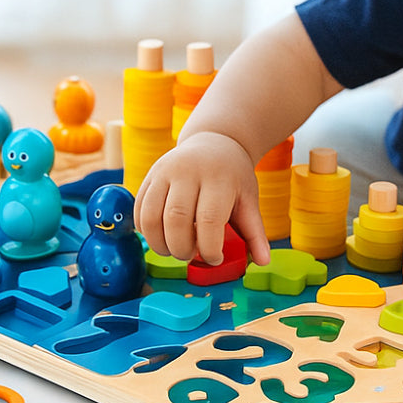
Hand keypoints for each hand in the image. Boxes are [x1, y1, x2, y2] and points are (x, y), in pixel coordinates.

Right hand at [134, 131, 270, 267]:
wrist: (215, 141)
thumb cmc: (233, 176)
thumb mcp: (249, 199)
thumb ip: (254, 232)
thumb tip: (264, 262)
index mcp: (218, 177)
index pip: (209, 220)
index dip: (209, 248)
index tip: (214, 258)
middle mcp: (188, 171)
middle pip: (176, 219)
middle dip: (181, 248)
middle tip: (191, 255)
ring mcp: (165, 171)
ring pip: (151, 217)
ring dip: (159, 244)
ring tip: (174, 250)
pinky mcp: (149, 176)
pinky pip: (139, 210)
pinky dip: (146, 231)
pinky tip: (162, 236)